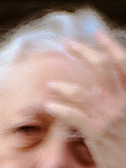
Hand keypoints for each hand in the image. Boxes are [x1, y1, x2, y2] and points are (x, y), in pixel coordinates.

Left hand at [43, 36, 125, 167]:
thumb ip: (123, 99)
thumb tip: (113, 91)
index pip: (123, 63)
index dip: (110, 46)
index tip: (98, 35)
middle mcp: (123, 100)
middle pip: (102, 67)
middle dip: (84, 52)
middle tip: (69, 44)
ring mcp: (110, 115)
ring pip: (83, 91)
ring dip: (64, 85)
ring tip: (51, 84)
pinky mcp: (97, 131)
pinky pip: (73, 114)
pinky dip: (60, 107)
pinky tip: (49, 104)